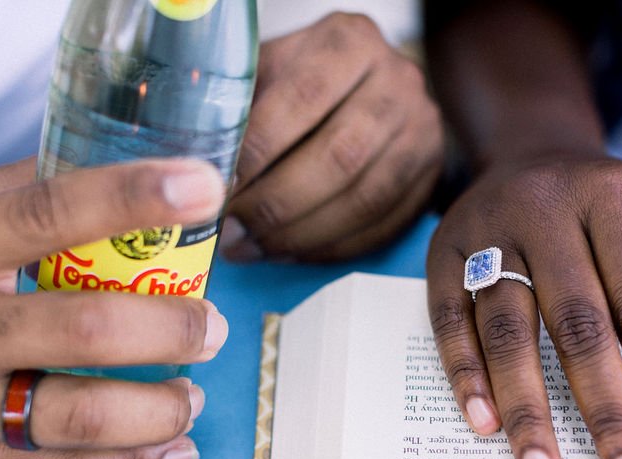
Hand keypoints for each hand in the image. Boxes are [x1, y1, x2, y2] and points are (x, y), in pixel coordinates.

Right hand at [0, 158, 227, 458]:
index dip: (129, 198)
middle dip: (169, 329)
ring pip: (77, 417)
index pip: (44, 215)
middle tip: (209, 325)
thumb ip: (20, 193)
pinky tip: (174, 448)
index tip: (199, 189)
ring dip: (160, 407)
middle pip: (80, 331)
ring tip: (191, 391)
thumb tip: (122, 171)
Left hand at [220, 12, 443, 261]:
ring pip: (363, 200)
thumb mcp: (270, 70)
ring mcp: (422, 133)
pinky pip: (380, 228)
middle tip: (229, 232)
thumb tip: (193, 166)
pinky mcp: (429, 179)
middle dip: (276, 205)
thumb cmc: (300, 83)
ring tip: (250, 248)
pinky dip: (328, 249)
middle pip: (339, 158)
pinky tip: (287, 253)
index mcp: (349, 42)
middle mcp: (398, 82)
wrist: (371, 89)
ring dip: (299, 235)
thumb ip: (239, 105)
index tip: (216, 186)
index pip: (303, 99)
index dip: (258, 150)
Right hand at [427, 153, 621, 458]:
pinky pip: (449, 320)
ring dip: (526, 409)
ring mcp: (487, 230)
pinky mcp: (443, 252)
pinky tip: (483, 424)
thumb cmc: (611, 212)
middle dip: (603, 410)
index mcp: (615, 198)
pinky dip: (466, 374)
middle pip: (576, 323)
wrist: (528, 154)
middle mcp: (545, 209)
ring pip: (507, 328)